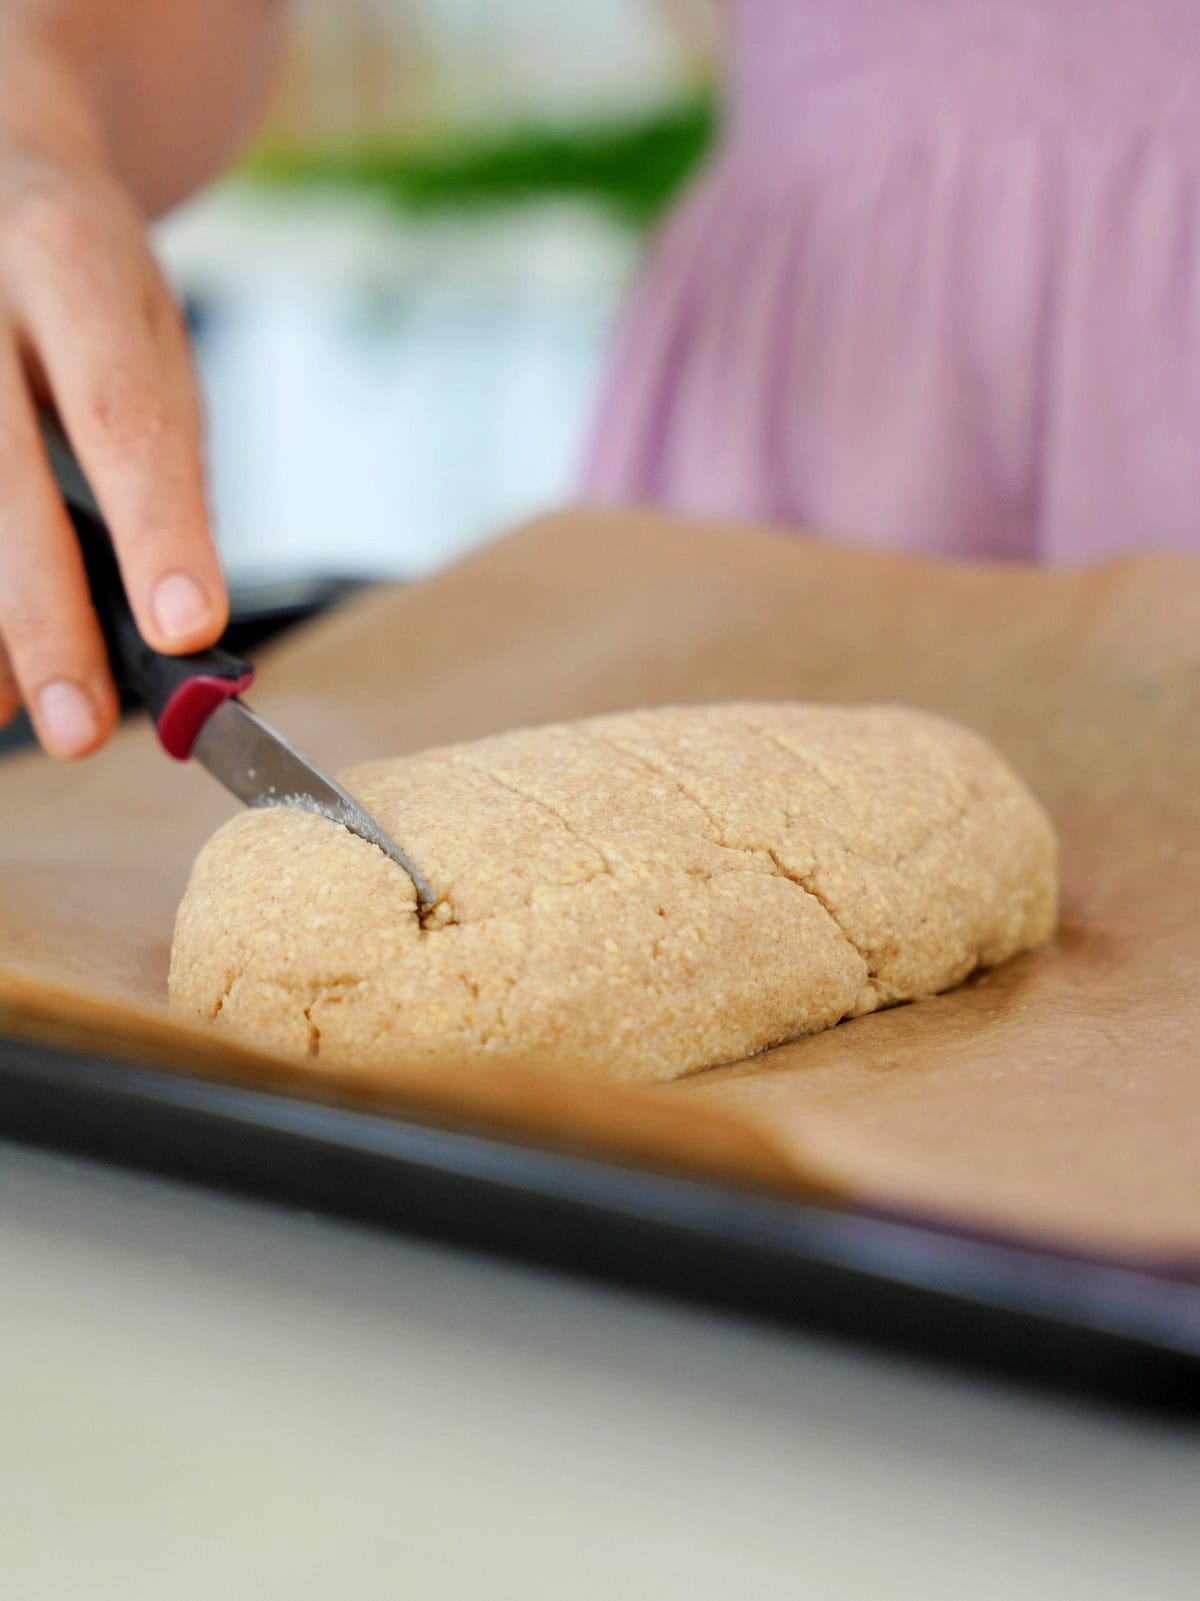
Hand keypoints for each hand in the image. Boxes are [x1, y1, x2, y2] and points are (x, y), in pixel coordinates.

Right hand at [0, 150, 226, 757]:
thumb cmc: (87, 286)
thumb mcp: (152, 342)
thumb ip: (162, 471)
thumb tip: (171, 632)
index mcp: (71, 260)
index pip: (121, 413)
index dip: (155, 529)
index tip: (187, 633)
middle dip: (39, 619)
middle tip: (80, 730)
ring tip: (16, 713)